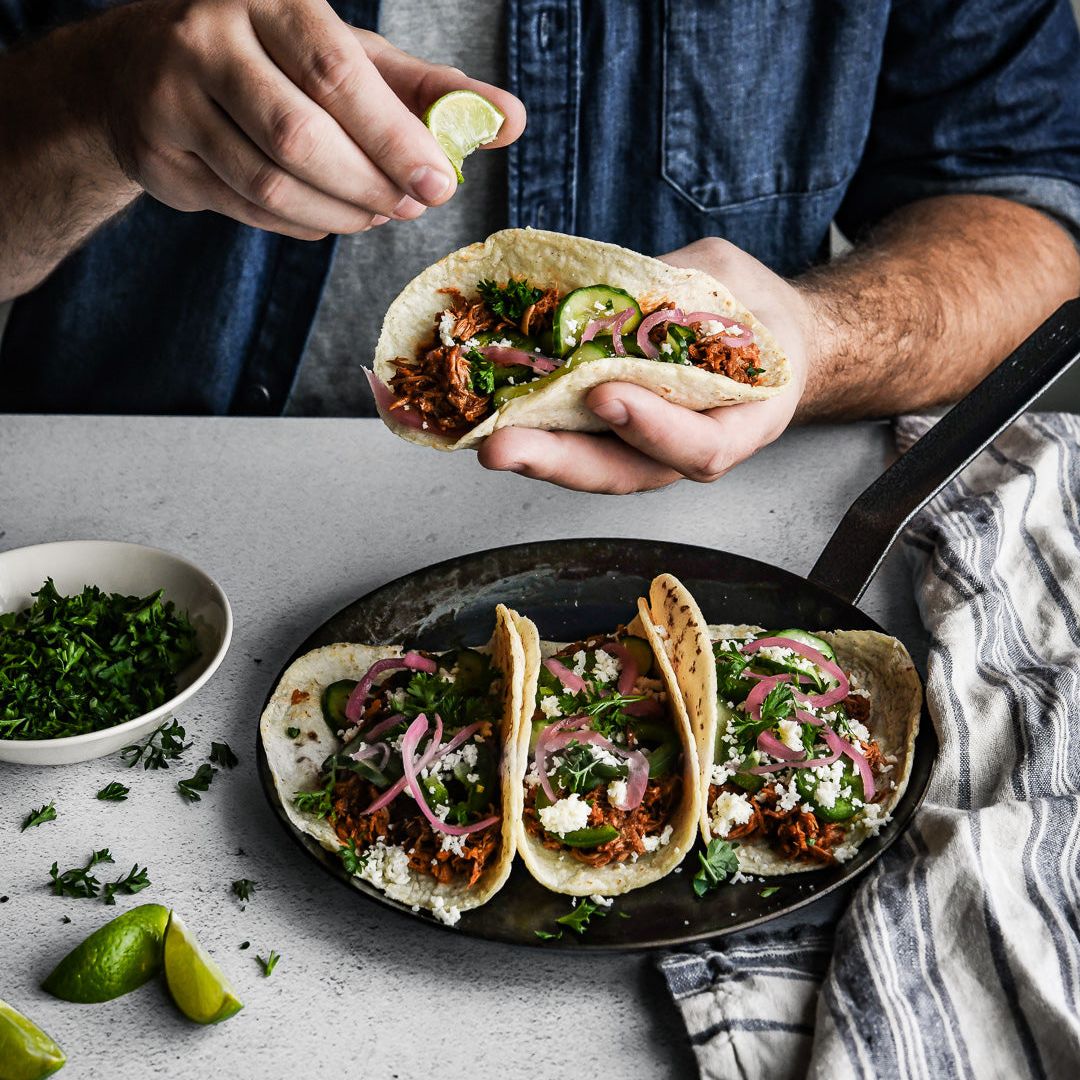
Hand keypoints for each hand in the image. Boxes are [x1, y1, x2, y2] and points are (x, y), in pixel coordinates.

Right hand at [88, 0, 524, 239]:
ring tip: (376, 214)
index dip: (393, 138)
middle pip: (300, 137)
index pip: (336, 74)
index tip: (440, 184)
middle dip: (369, 186)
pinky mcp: (156, 154)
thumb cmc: (274, 61)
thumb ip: (428, 91)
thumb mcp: (352, 58)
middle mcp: (207, 38)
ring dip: (340, 213)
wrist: (146, 68)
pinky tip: (328, 214)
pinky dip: (301, 223)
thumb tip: (511, 121)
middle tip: (411, 207)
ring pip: (271, 184)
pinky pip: (246, 210)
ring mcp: (171, 98)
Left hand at [478, 238, 811, 492]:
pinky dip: (534, 431)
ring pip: (591, 466)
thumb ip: (679, 289)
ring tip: (483, 439)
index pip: (701, 446)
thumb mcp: (727, 277)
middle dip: (560, 462)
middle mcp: (689, 448)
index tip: (605, 396)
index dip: (654, 429)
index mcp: (744, 421)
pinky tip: (490, 416)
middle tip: (501, 446)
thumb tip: (607, 284)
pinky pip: (576, 440)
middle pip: (626, 473)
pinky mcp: (611, 435)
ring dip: (534, 455)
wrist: (762, 333)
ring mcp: (645, 448)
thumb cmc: (751, 309)